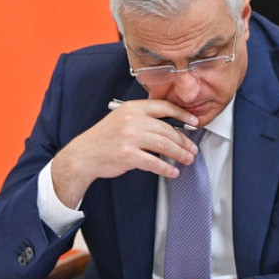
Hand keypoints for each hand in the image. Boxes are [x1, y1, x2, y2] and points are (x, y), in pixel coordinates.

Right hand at [51, 99, 198, 207]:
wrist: (83, 155)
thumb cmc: (104, 138)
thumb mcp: (122, 119)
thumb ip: (143, 118)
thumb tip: (169, 126)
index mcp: (133, 108)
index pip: (164, 107)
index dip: (183, 114)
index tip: (194, 122)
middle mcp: (132, 120)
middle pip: (168, 129)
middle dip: (184, 141)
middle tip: (192, 148)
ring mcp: (129, 137)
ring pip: (164, 145)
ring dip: (180, 154)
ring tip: (187, 159)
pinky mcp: (128, 155)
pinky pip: (154, 162)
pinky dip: (167, 169)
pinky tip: (172, 171)